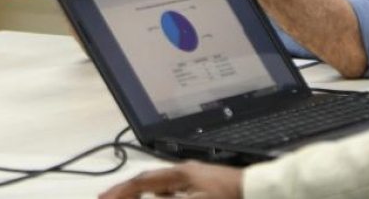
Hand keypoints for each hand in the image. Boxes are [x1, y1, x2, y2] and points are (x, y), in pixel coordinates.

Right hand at [99, 161, 243, 197]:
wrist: (263, 192)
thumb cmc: (230, 198)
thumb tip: (142, 198)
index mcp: (180, 174)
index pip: (142, 182)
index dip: (121, 192)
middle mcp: (184, 172)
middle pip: (147, 181)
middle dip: (126, 191)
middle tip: (106, 198)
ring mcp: (194, 178)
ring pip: (160, 186)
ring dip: (141, 193)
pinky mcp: (204, 186)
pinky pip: (173, 190)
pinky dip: (159, 195)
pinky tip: (159, 198)